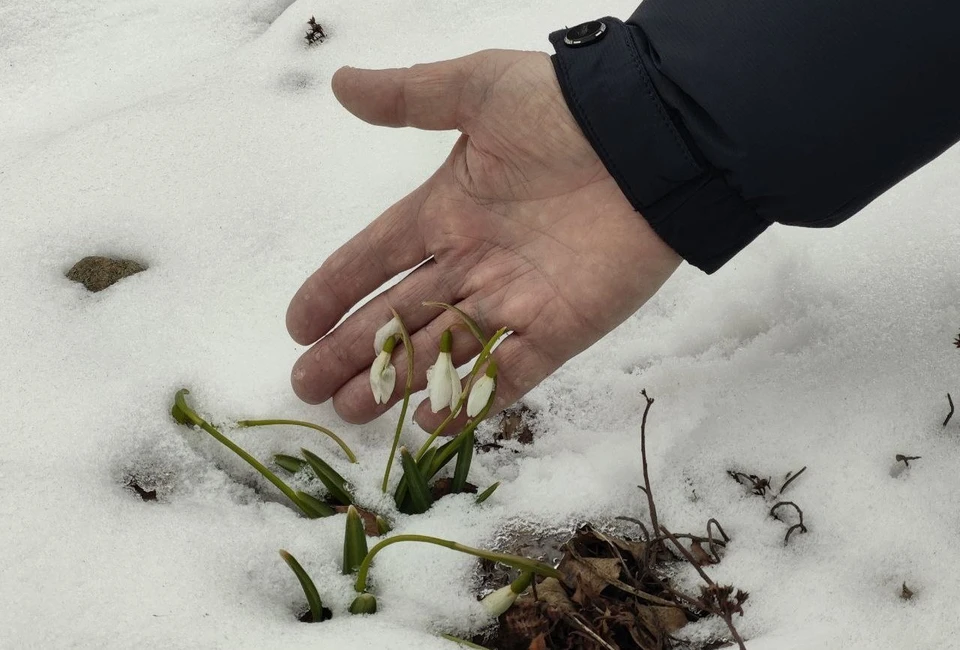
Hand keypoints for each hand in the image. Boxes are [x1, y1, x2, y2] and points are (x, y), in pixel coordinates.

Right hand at [286, 49, 680, 429]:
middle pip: (399, 316)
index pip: (375, 258)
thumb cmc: (564, 111)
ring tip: (350, 411)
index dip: (334, 291)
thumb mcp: (477, 90)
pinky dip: (472, 399)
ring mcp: (514, 299)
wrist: (651, 142)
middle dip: (353, 352)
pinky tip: (429, 422)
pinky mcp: (560, 328)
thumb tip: (341, 82)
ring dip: (396, 382)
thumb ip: (410, 97)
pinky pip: (510, 373)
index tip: (297, 326)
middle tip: (309, 388)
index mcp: (447, 209)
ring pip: (442, 351)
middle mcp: (473, 261)